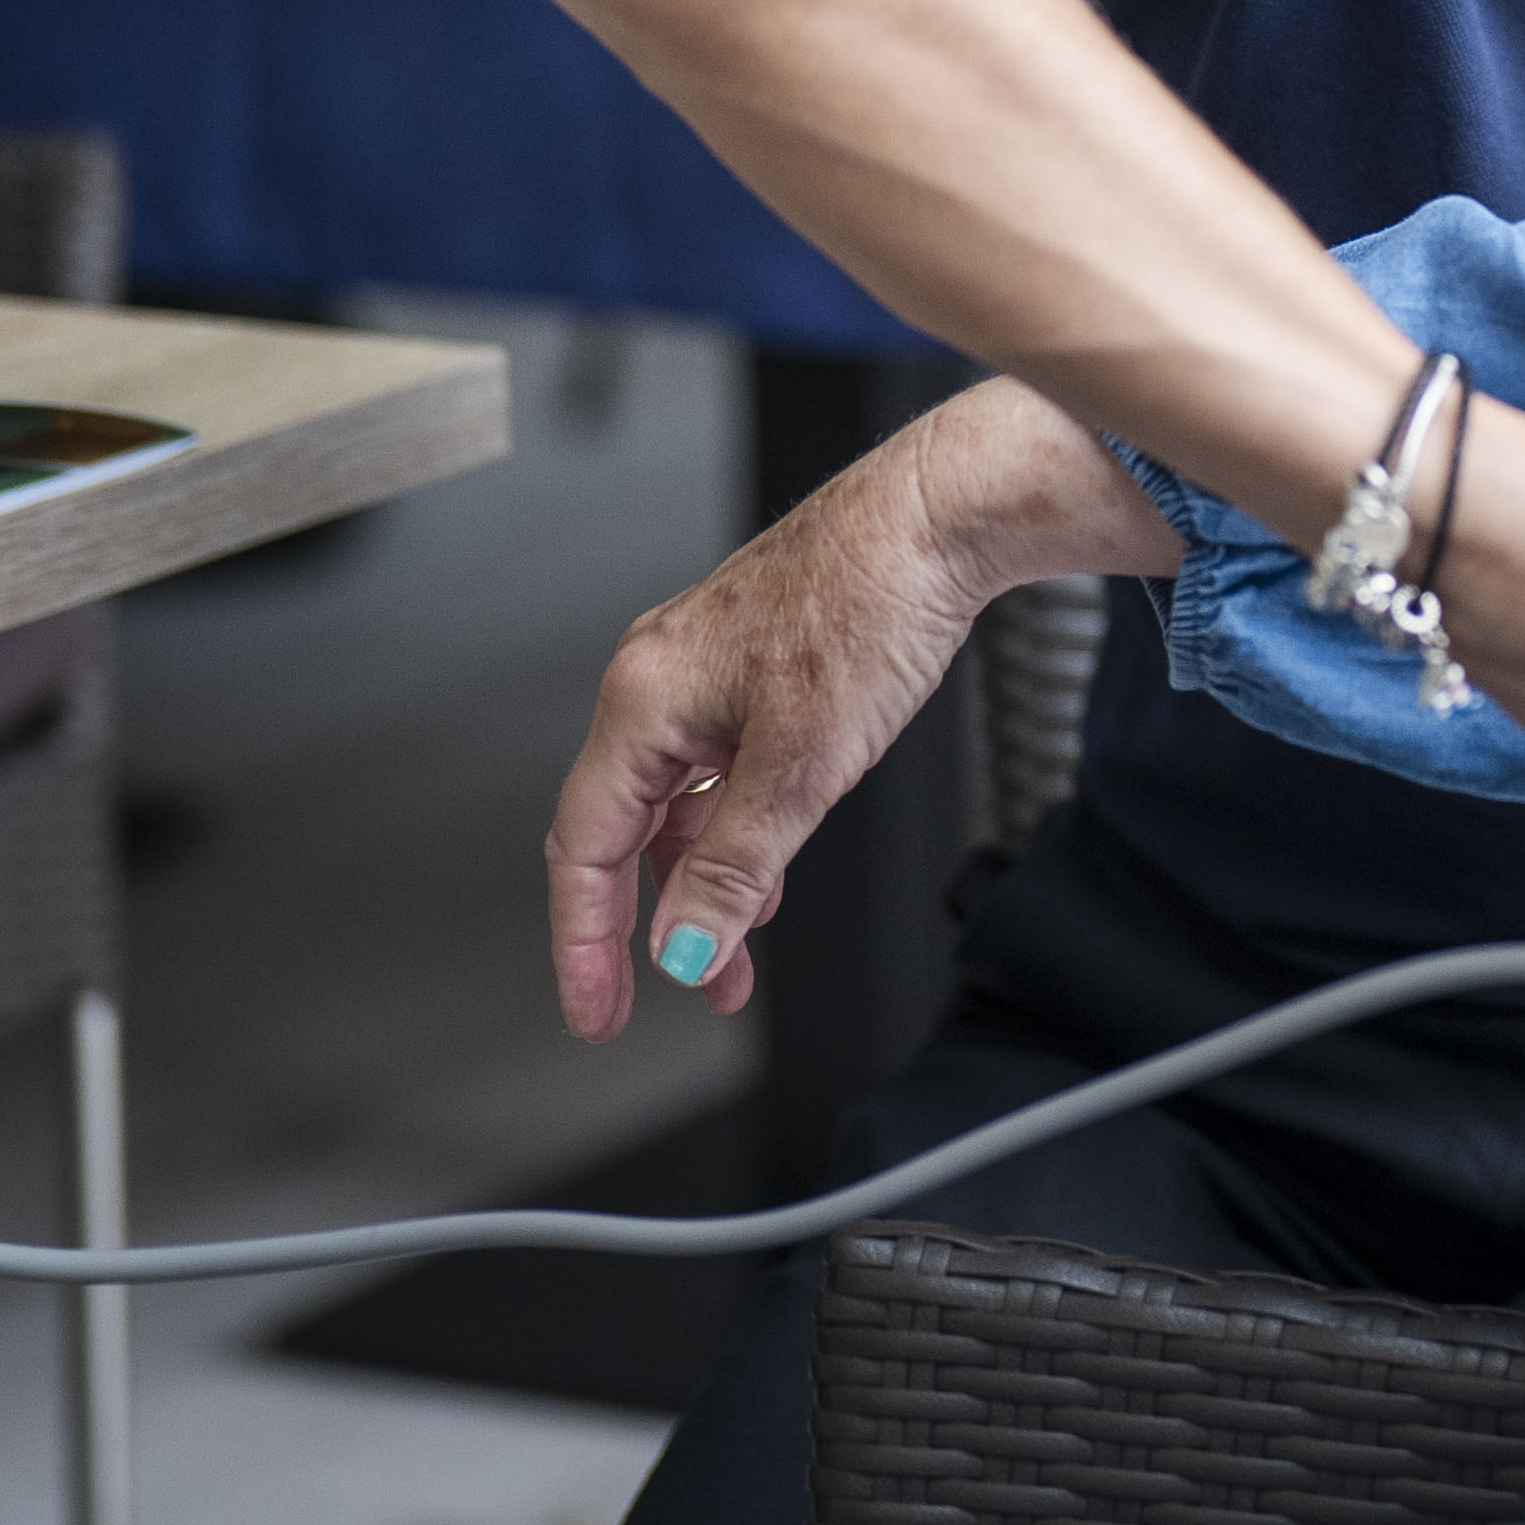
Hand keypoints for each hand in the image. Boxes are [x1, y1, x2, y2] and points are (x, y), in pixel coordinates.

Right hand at [544, 380, 1170, 1039]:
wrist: (942, 513)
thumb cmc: (871, 600)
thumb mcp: (802, 765)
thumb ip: (734, 868)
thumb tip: (682, 951)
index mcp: (643, 698)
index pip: (582, 847)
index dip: (583, 941)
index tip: (595, 1011)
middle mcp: (658, 678)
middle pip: (622, 829)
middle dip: (649, 922)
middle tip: (670, 994)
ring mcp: (704, 668)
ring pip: (675, 803)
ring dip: (700, 881)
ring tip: (734, 950)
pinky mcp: (752, 663)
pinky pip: (715, 768)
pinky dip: (732, 828)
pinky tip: (767, 865)